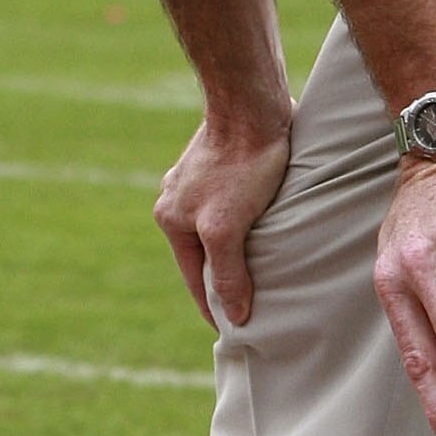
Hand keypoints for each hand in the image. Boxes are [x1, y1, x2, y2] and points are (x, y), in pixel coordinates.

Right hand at [154, 110, 293, 328]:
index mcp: (170, 219)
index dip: (215, 306)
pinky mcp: (219, 164)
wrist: (251, 105)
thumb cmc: (241, 165)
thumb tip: (234, 315)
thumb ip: (228, 273)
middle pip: (204, 254)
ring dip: (237, 249)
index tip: (235, 330)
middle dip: (225, 277)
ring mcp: (195, 180)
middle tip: (253, 303)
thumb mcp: (227, 228)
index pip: (195, 278)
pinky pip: (229, 206)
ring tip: (264, 267)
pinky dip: (245, 223)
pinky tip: (265, 225)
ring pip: (217, 229)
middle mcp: (175, 200)